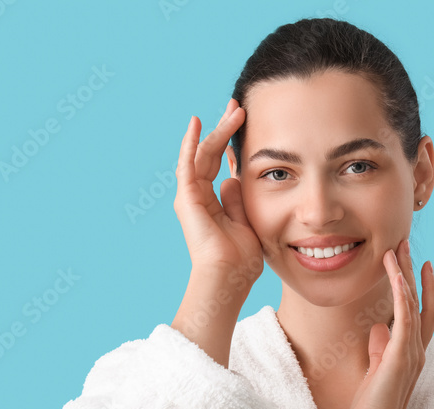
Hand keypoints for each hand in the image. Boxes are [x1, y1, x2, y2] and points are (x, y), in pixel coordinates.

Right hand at [174, 99, 262, 281]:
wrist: (228, 277)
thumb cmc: (240, 259)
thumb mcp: (246, 221)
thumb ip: (239, 200)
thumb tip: (234, 178)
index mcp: (214, 203)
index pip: (221, 166)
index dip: (231, 145)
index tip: (243, 124)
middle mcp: (199, 197)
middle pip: (210, 155)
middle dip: (225, 129)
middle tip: (238, 107)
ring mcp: (191, 196)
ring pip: (202, 154)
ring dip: (217, 130)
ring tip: (233, 108)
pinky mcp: (187, 197)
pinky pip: (188, 163)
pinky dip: (192, 142)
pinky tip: (197, 122)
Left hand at [347, 239, 433, 408]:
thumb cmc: (373, 407)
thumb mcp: (376, 370)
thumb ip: (380, 348)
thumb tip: (378, 328)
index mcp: (412, 352)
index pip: (421, 312)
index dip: (422, 287)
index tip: (419, 265)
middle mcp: (417, 348)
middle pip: (420, 300)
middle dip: (412, 271)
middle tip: (406, 244)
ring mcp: (411, 351)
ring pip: (413, 302)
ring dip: (405, 273)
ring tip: (398, 248)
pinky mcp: (400, 354)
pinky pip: (404, 316)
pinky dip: (402, 292)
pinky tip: (396, 273)